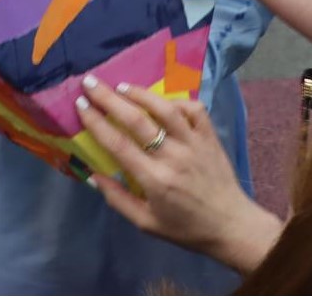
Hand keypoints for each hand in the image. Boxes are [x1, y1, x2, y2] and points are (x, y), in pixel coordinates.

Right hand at [76, 79, 278, 270]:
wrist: (231, 225)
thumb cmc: (185, 228)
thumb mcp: (146, 224)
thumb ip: (118, 199)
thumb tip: (93, 174)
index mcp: (155, 180)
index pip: (119, 145)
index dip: (96, 123)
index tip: (81, 106)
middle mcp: (174, 157)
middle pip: (137, 120)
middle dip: (110, 99)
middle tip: (91, 83)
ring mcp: (195, 143)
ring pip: (166, 109)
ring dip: (141, 94)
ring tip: (122, 86)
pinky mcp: (211, 137)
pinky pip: (195, 110)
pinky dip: (177, 101)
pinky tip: (162, 101)